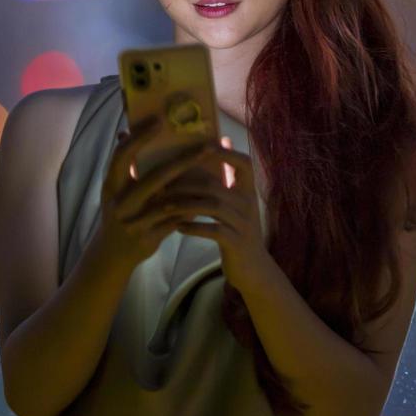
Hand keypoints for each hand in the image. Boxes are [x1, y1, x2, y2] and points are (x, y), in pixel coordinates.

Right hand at [90, 114, 231, 271]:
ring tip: (214, 175)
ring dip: (194, 187)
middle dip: (184, 160)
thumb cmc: (120, 213)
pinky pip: (175, 221)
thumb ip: (125, 165)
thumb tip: (125, 132)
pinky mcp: (147, 238)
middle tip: (207, 146)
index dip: (139, 138)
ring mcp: (134, 222)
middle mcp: (120, 202)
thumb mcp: (116, 190)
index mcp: (111, 185)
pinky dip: (191, 209)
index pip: (122, 155)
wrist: (111, 255)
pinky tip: (208, 199)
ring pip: (169, 201)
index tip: (159, 121)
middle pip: (154, 177)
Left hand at [133, 134, 273, 291]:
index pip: (244, 163)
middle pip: (216, 186)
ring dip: (185, 204)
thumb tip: (212, 148)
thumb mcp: (236, 206)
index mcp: (248, 192)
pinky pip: (213, 231)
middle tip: (162, 182)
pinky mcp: (236, 243)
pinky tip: (177, 227)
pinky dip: (193, 227)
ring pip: (213, 207)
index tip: (201, 145)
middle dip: (187, 182)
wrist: (253, 269)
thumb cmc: (237, 232)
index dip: (226, 152)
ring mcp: (244, 224)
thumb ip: (226, 182)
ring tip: (163, 205)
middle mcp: (248, 205)